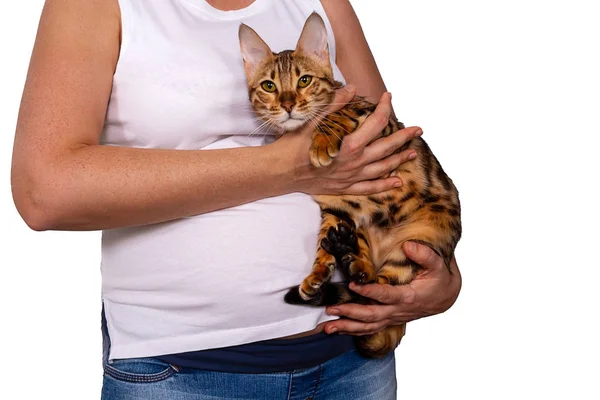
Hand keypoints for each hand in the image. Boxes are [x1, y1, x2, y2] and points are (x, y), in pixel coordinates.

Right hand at [274, 86, 422, 194]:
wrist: (280, 172)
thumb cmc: (294, 145)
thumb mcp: (314, 120)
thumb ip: (335, 104)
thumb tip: (352, 87)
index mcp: (350, 142)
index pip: (377, 122)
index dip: (385, 107)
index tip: (388, 97)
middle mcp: (355, 161)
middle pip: (387, 147)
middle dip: (404, 137)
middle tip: (418, 129)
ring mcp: (351, 176)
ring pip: (382, 168)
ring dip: (399, 160)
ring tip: (412, 153)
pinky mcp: (344, 187)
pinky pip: (370, 188)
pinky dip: (384, 185)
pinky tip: (396, 182)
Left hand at [323, 242, 461, 335]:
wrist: (445, 297)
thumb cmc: (439, 279)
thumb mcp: (438, 265)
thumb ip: (424, 255)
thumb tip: (408, 246)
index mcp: (408, 297)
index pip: (386, 295)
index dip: (370, 291)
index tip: (353, 285)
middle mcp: (398, 311)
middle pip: (371, 316)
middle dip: (350, 313)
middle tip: (331, 309)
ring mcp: (392, 317)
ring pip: (368, 327)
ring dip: (347, 327)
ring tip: (327, 327)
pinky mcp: (389, 319)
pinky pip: (370, 328)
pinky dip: (353, 331)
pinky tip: (338, 330)